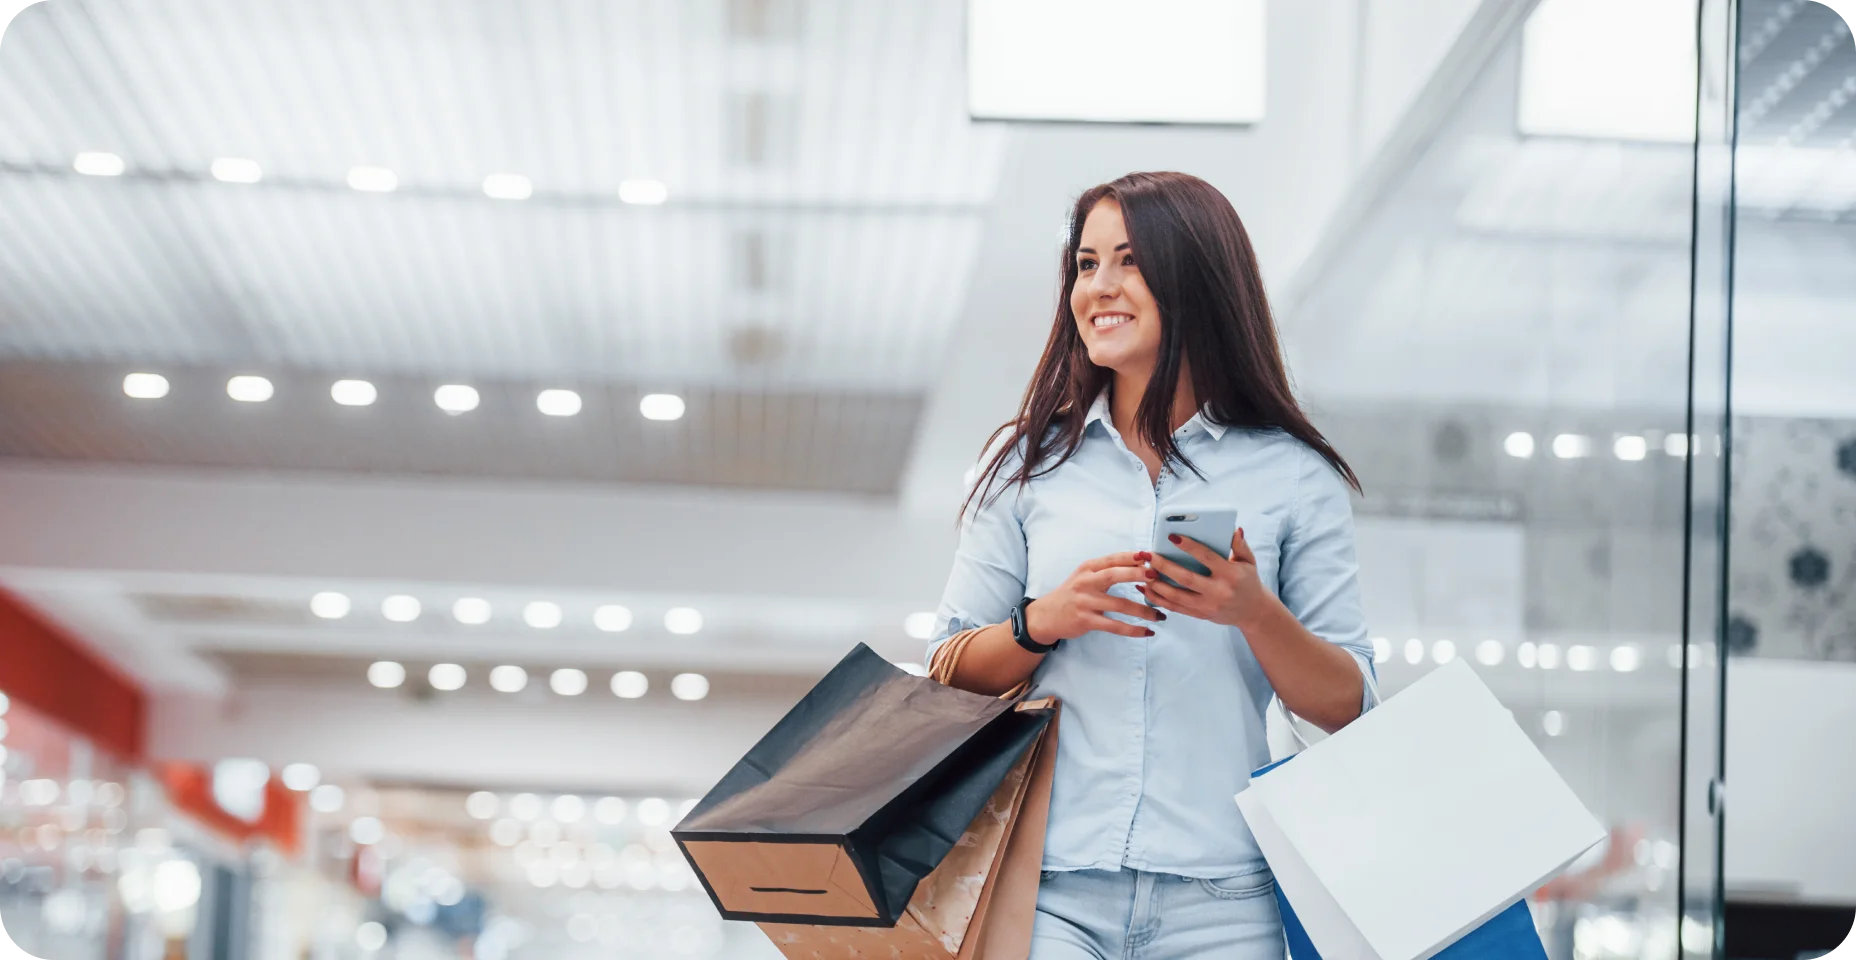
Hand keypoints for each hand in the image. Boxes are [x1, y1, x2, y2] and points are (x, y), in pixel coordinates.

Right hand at [1026, 551, 1164, 642]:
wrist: (1046, 616)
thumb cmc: (1072, 593)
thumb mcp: (1085, 576)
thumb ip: (1107, 570)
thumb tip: (1141, 564)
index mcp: (1087, 568)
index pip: (1112, 559)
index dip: (1132, 557)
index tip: (1152, 557)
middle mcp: (1085, 582)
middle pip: (1114, 575)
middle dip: (1137, 575)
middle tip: (1157, 578)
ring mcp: (1085, 602)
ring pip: (1119, 605)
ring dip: (1143, 610)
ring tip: (1160, 615)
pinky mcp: (1086, 621)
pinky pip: (1114, 626)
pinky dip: (1133, 630)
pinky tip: (1148, 631)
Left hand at [1141, 529, 1277, 629]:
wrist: (1252, 612)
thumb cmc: (1248, 581)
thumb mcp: (1249, 562)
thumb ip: (1240, 545)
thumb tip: (1234, 530)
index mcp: (1230, 575)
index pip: (1206, 558)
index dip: (1189, 546)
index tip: (1172, 536)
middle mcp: (1218, 592)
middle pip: (1185, 579)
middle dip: (1163, 566)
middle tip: (1147, 555)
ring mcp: (1207, 606)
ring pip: (1176, 596)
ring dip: (1156, 584)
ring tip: (1142, 571)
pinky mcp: (1199, 615)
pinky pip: (1175, 607)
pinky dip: (1158, 599)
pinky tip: (1145, 588)